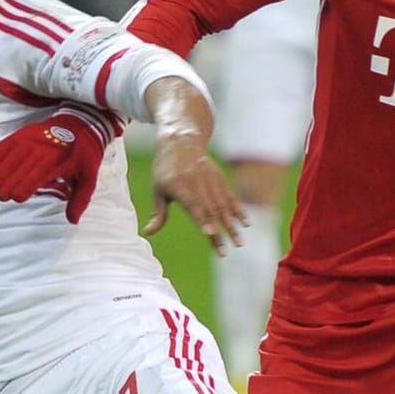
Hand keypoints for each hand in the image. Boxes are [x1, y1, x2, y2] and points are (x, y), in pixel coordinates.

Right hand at [0, 108, 108, 222]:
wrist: (79, 125)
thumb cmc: (82, 155)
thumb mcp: (89, 176)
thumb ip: (80, 199)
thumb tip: (72, 221)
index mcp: (57, 160)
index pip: (35, 176)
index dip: (23, 188)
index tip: (18, 198)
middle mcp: (40, 148)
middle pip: (17, 169)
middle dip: (7, 185)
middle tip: (2, 196)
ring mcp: (28, 139)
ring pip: (6, 159)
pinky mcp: (20, 134)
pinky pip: (1, 148)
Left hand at [141, 126, 245, 253]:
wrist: (180, 141)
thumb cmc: (165, 169)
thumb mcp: (158, 190)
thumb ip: (158, 213)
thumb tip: (148, 233)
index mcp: (180, 186)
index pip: (193, 205)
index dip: (202, 219)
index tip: (210, 234)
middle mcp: (197, 183)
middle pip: (211, 211)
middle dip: (219, 233)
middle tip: (224, 252)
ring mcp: (211, 180)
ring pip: (223, 206)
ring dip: (232, 226)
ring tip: (238, 243)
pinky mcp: (220, 178)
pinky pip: (231, 196)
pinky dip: (239, 210)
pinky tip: (246, 223)